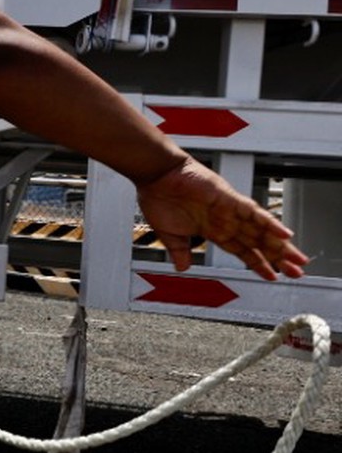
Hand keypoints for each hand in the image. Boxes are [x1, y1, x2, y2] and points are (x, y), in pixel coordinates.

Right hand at [135, 158, 306, 280]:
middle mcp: (226, 220)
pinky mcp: (229, 198)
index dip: (258, 264)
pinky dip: (269, 223)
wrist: (154, 176)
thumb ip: (179, 251)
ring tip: (298, 258)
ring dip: (281, 245)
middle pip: (258, 243)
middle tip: (296, 271)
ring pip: (261, 231)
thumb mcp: (169, 235)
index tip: (272, 275)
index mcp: (213, 230)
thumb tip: (183, 268)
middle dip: (278, 258)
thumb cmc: (159, 198)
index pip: (243, 251)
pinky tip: (284, 234)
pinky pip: (254, 212)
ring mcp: (230, 210)